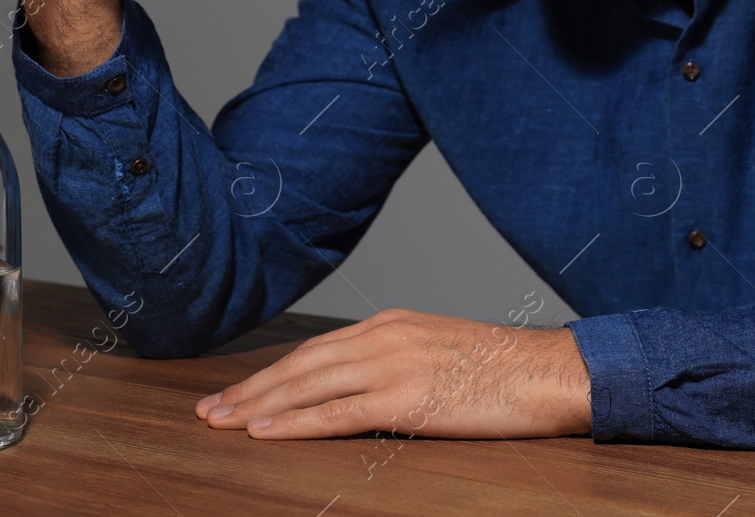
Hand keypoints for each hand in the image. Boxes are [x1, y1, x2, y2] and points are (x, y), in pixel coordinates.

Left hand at [194, 308, 591, 439]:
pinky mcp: (406, 397)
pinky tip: (264, 431)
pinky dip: (295, 422)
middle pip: (300, 364)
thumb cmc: (502, 369)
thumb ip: (399, 363)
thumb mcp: (440, 353)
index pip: (315, 350)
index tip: (237, 391)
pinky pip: (336, 413)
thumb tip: (366, 390)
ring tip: (221, 421)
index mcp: (391, 323)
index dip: (272, 373)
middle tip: (207, 409)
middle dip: (250, 388)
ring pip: (307, 385)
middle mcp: (383, 336)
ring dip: (258, 405)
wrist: (547, 370)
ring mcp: (393, 364)